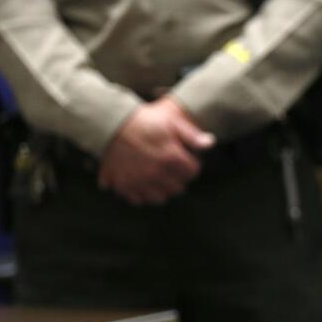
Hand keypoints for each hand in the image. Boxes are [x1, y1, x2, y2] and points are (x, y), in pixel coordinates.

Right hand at [98, 97, 215, 205]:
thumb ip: (192, 135)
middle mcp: (156, 173)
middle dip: (178, 179)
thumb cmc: (144, 121)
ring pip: (160, 198)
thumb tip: (211, 143)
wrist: (111, 124)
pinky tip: (142, 183)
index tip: (186, 160)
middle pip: (178, 188)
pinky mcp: (124, 185)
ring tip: (159, 178)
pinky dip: (142, 195)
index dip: (191, 165)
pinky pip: (138, 200)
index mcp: (171, 158)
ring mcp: (139, 181)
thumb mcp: (171, 121)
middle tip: (172, 169)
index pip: (192, 172)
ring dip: (162, 190)